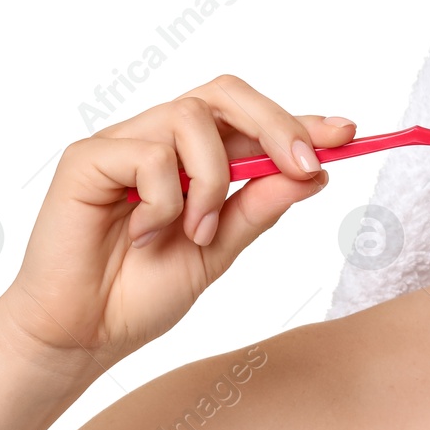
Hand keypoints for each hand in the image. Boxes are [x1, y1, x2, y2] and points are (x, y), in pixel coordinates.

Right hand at [0, 74, 354, 375]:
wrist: (80, 336)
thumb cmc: (140, 293)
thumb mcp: (220, 250)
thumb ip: (259, 208)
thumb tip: (314, 173)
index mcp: (193, 157)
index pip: (251, 120)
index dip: (300, 122)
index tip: (349, 133)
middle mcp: (158, 138)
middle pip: (225, 93)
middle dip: (276, 124)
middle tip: (305, 166)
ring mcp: (122, 142)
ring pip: (193, 119)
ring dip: (213, 181)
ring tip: (198, 232)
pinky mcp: (87, 157)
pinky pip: (150, 153)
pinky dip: (165, 199)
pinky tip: (142, 234)